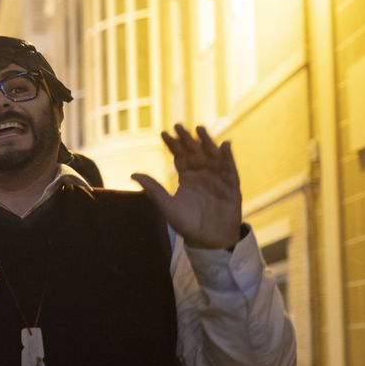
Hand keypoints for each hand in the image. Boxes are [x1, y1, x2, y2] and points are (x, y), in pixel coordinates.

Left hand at [132, 125, 242, 249]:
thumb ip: (153, 189)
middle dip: (187, 139)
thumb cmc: (187, 224)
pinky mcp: (232, 187)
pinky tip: (225, 145)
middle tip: (179, 125)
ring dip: (207, 142)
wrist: (209, 240)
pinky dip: (228, 157)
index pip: (179, 156)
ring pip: (212, 156)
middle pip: (195, 152)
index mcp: (187, 177)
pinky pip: (230, 169)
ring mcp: (217, 178)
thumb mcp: (167, 206)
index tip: (164, 133)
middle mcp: (202, 174)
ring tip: (199, 129)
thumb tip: (133, 174)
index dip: (173, 144)